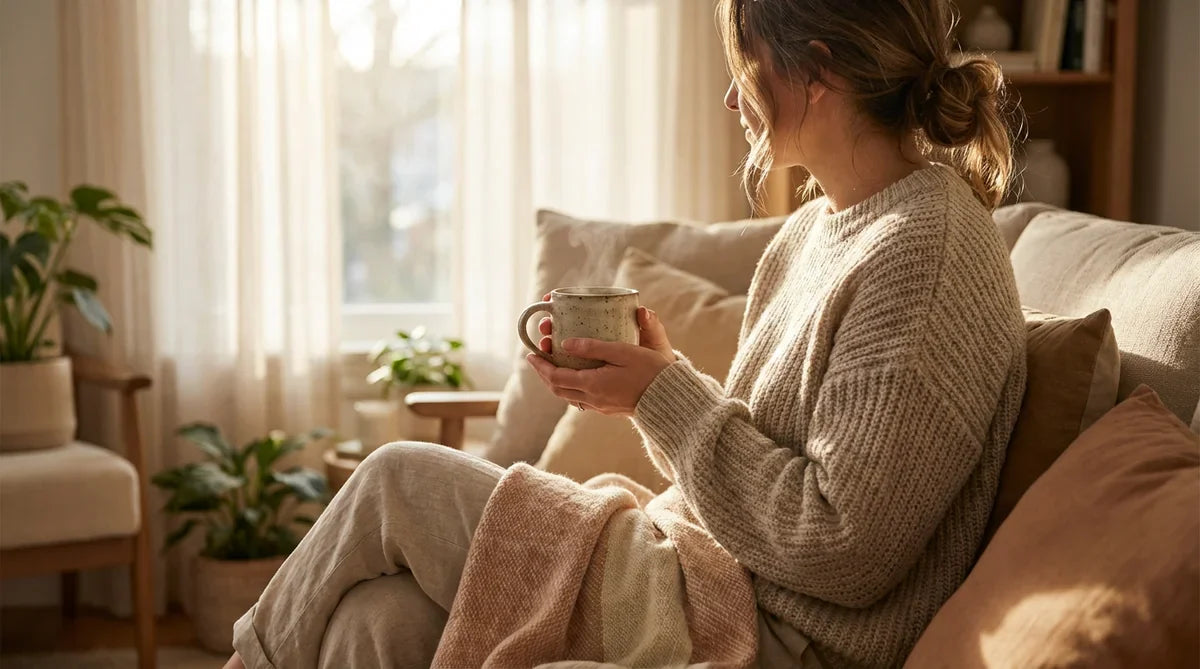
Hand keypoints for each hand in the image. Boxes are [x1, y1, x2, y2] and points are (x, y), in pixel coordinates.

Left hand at [527, 305, 675, 416]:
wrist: (670, 398)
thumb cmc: (650, 370)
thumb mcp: (622, 351)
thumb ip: (593, 347)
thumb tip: (566, 343)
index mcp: (593, 384)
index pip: (555, 378)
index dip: (541, 367)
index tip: (531, 354)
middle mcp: (593, 398)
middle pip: (558, 390)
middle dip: (544, 374)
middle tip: (538, 359)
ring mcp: (601, 406)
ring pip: (569, 396)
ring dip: (557, 382)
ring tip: (554, 366)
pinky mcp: (609, 408)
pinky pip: (582, 399)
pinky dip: (572, 388)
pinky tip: (577, 377)